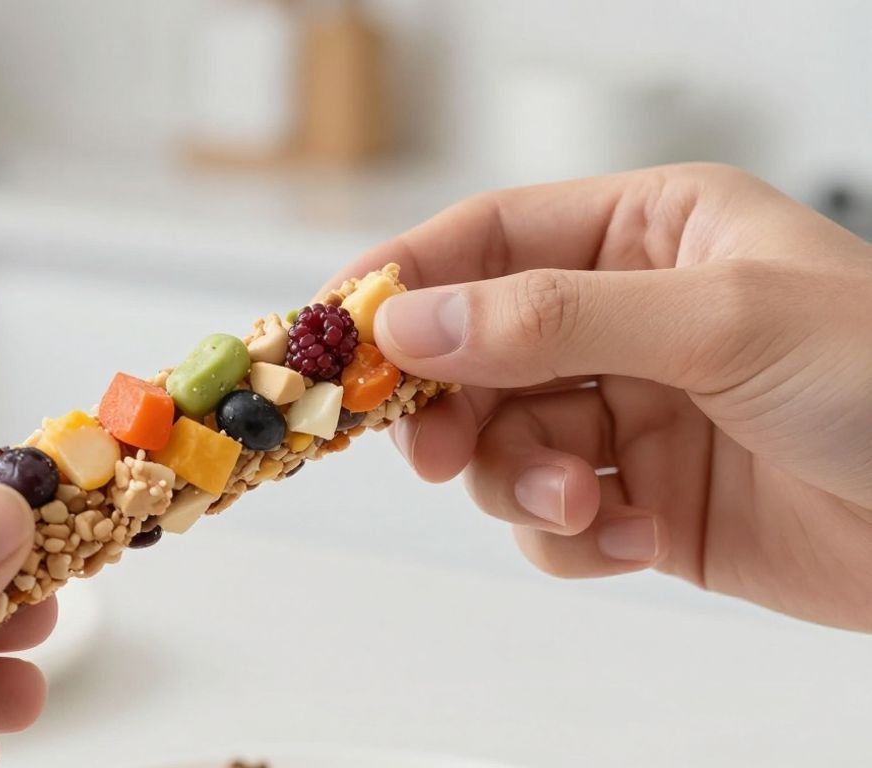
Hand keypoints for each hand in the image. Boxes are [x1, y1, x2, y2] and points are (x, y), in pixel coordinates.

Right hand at [327, 163, 871, 629]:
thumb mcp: (715, 320)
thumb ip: (552, 319)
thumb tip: (415, 324)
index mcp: (648, 235)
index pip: (489, 239)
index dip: (407, 280)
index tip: (342, 334)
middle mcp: (627, 319)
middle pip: (475, 352)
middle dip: (452, 407)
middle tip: (435, 452)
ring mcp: (632, 413)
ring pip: (503, 443)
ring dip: (522, 481)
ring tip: (584, 501)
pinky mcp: (642, 501)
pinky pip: (553, 518)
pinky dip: (572, 536)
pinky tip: (631, 537)